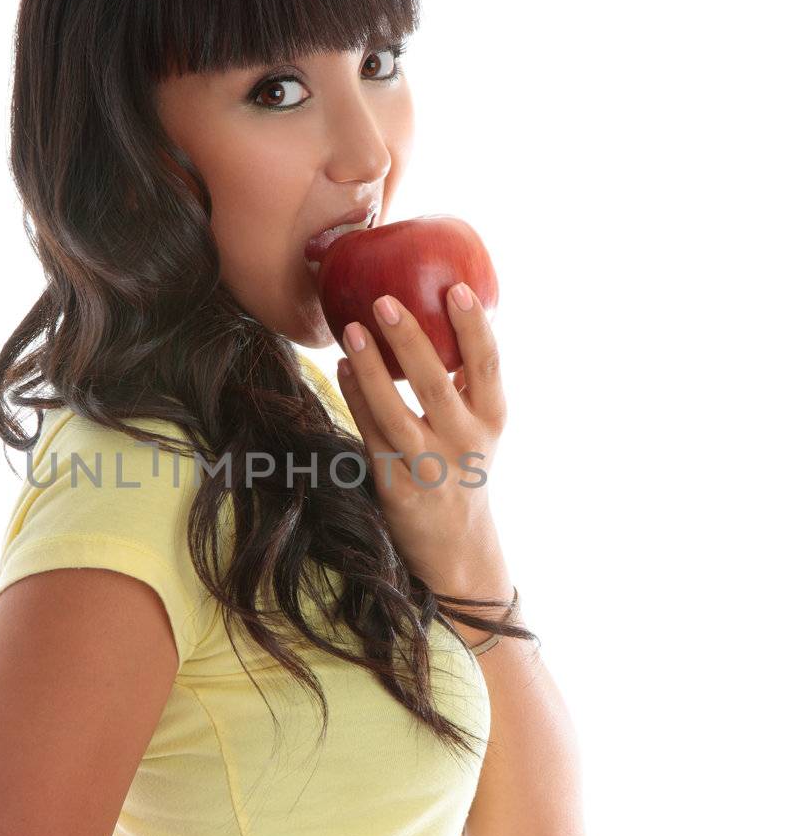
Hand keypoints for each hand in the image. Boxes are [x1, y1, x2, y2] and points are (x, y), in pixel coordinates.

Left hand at [335, 284, 507, 591]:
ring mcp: (431, 469)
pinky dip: (356, 399)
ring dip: (371, 369)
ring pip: (396, 413)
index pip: (487, 364)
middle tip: (384, 299)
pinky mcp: (398, 489)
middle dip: (409, 339)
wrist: (457, 547)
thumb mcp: (479, 426)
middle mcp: (466, 443)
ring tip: (350, 330)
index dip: (473, 326)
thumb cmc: (462, 465)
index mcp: (492, 418)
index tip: (456, 288)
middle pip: (436, 384)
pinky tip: (342, 369)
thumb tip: (438, 310)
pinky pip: (372, 437)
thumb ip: (464, 380)